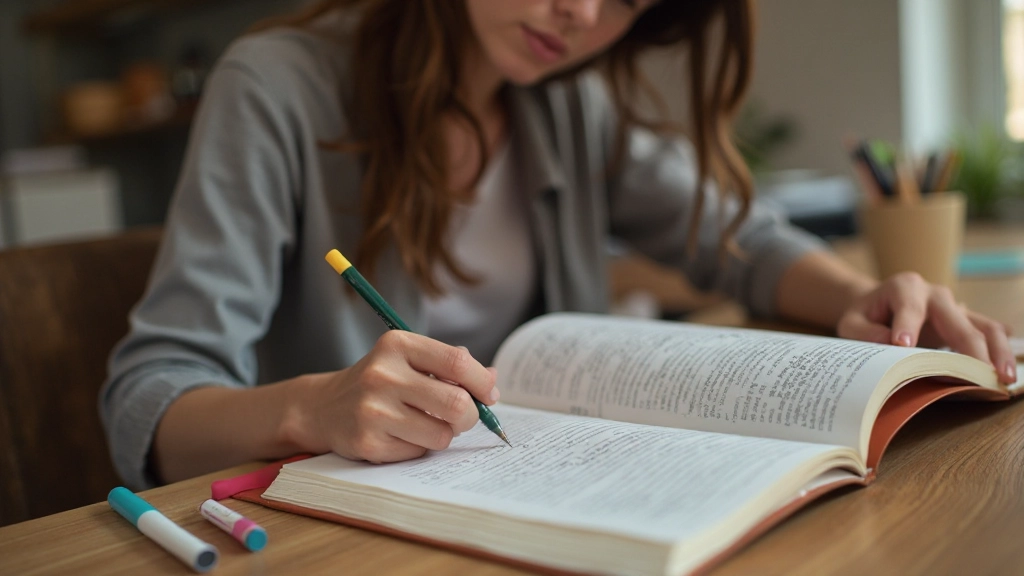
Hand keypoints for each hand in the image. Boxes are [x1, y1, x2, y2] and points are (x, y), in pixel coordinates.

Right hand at [296, 331, 498, 462]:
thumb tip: (493, 379)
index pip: (458, 362)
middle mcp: (383, 374)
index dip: (482, 382)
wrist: (323, 407)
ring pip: (442, 434)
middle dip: (470, 416)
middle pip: (456, 403)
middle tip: (463, 417)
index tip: (489, 395)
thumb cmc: (380, 382)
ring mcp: (373, 410)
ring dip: (444, 434)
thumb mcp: (409, 360)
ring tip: (426, 425)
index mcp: (398, 345)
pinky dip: (419, 448)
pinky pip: (418, 453)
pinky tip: (400, 436)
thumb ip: (450, 365)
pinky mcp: (367, 442)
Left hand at [837, 272, 1016, 384]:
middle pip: (958, 320)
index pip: (910, 308)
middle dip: (970, 348)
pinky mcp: (966, 321)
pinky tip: (1006, 371)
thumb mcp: (851, 321)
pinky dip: (1000, 351)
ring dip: (997, 352)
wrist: (877, 304)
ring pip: (984, 326)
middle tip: (980, 375)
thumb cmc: (866, 315)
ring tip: (1004, 378)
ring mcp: (955, 307)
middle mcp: (936, 294)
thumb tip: (890, 345)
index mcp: (904, 287)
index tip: (904, 346)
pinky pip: (990, 333)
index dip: (907, 327)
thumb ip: (864, 332)